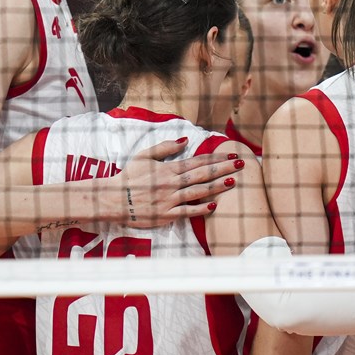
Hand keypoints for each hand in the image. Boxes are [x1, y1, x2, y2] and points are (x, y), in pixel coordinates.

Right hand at [116, 139, 245, 227]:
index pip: (198, 161)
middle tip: (241, 164)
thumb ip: (166, 147)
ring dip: (217, 186)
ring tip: (234, 182)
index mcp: (169, 168)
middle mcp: (171, 183)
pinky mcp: (166, 215)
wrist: (113, 199)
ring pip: (198, 192)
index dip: (216, 158)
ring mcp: (169, 199)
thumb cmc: (129, 177)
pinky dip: (200, 209)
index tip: (231, 155)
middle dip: (223, 169)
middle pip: (202, 174)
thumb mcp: (145, 156)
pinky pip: (186, 211)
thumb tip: (186, 139)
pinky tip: (214, 206)